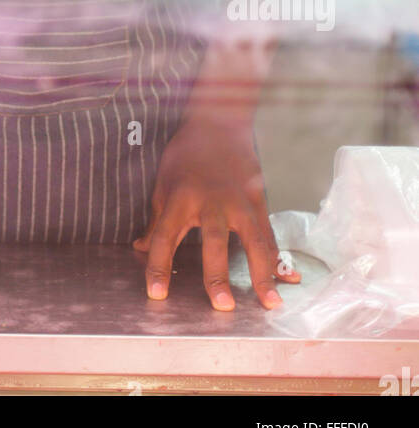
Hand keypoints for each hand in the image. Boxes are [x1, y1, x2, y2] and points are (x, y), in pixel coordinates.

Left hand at [133, 117, 300, 310]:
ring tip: (270, 304)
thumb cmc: (185, 154)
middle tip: (222, 306)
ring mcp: (240, 200)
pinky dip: (277, 259)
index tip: (157, 295)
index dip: (158, 267)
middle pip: (214, 242)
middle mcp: (212, 201)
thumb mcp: (163, 183)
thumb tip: (140, 248)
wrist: (218, 122)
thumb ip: (156, 220)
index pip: (164, 237)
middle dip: (217, 275)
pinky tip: (286, 280)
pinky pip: (269, 234)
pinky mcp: (259, 200)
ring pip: (253, 241)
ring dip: (262, 274)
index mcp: (180, 197)